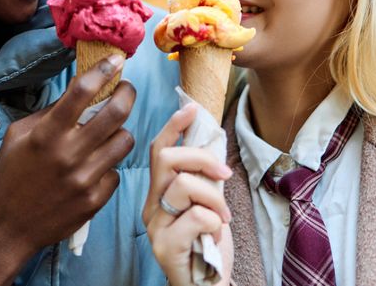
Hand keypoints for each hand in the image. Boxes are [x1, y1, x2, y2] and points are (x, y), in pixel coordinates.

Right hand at [0, 54, 136, 285]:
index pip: (82, 91)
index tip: (115, 59)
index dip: (103, 69)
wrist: (9, 227)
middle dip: (126, 94)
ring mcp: (85, 179)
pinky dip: (108, 166)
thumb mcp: (18, 136)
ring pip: (124, 141)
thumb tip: (79, 94)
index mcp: (47, 134)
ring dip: (119, 132)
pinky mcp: (95, 200)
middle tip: (124, 90)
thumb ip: (48, 114)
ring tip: (109, 133)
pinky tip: (94, 167)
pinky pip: (116, 172)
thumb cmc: (11, 176)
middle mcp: (69, 155)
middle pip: (116, 113)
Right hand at [143, 104, 233, 285]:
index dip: (173, 126)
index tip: (191, 108)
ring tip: (223, 216)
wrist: (208, 285)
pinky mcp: (165, 247)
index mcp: (158, 194)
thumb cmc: (208, 245)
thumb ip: (202, 178)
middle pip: (166, 160)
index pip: (158, 151)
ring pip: (183, 186)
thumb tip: (210, 139)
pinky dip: (214, 221)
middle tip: (224, 174)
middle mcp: (150, 207)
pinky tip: (215, 235)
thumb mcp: (207, 203)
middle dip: (201, 157)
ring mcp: (155, 228)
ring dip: (213, 197)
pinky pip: (195, 217)